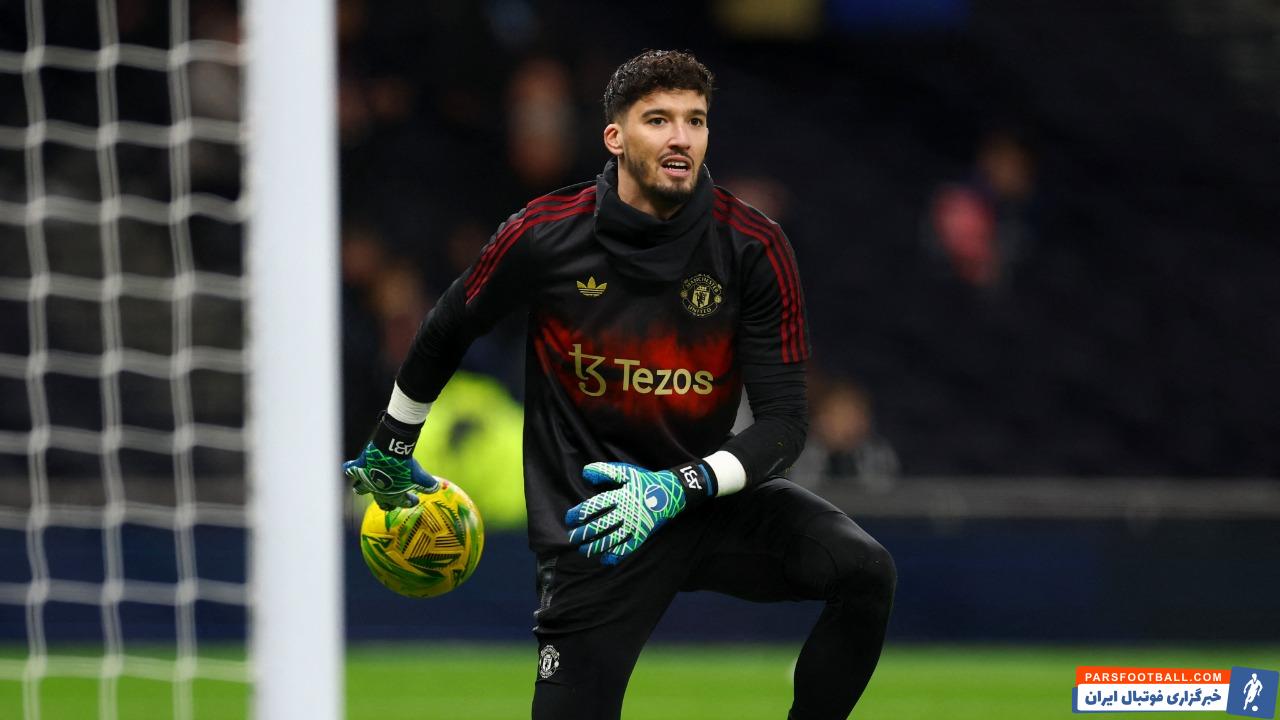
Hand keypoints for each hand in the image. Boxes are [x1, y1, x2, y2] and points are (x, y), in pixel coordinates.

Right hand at [345, 413, 438, 509]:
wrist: (391, 450)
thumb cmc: (404, 465)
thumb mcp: (419, 475)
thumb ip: (427, 483)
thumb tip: (437, 488)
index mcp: (392, 495)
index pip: (402, 502)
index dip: (410, 502)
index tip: (415, 499)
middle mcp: (377, 490)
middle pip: (381, 501)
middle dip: (387, 503)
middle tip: (392, 502)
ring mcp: (366, 479)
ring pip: (360, 488)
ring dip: (362, 488)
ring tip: (365, 486)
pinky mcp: (359, 467)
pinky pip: (350, 469)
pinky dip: (349, 469)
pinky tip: (348, 468)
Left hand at [564, 461, 713, 564]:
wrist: (669, 493)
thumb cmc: (643, 481)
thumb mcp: (625, 471)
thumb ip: (604, 471)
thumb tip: (585, 473)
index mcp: (620, 495)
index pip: (594, 507)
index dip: (579, 514)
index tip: (570, 519)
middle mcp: (626, 512)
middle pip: (599, 526)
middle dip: (582, 534)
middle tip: (572, 537)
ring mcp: (634, 525)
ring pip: (611, 540)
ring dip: (594, 547)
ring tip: (583, 550)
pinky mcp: (642, 535)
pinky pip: (627, 548)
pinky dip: (615, 555)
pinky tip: (605, 558)